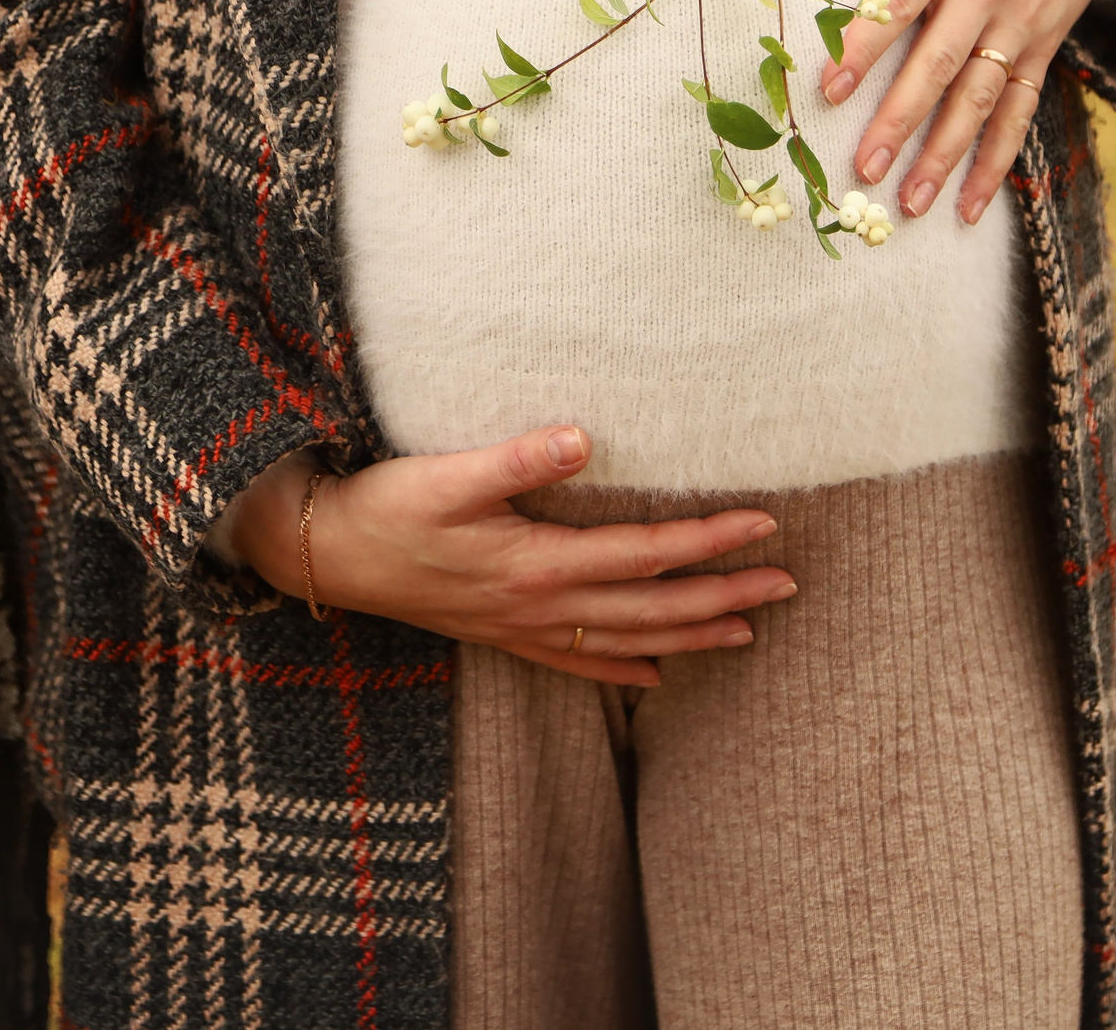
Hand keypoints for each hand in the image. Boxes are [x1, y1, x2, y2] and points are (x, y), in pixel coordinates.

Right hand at [231, 426, 794, 686]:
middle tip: (788, 585)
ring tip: (748, 631)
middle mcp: (541, 606)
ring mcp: (524, 628)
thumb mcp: (447, 473)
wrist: (327, 555)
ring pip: (627, 641)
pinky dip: (623, 671)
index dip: (708, 542)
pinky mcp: (503, 634)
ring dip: (691, 636)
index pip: (646, 554)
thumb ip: (518, 457)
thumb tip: (585, 438)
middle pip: (653, 608)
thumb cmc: (386, 506)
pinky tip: (656, 677)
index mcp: (538, 562)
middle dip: (724, 597)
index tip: (765, 525)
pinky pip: (579, 662)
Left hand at [778, 0, 1115, 224]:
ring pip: (981, 99)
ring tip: (907, 201)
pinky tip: (970, 208)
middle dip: (902, 119)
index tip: (828, 85)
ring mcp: (1020, 24)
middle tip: (861, 170)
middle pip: (941, 61)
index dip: (866, 40)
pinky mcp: (1043, 48)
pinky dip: (997, 162)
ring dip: (946, 155)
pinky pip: (1019, 113)